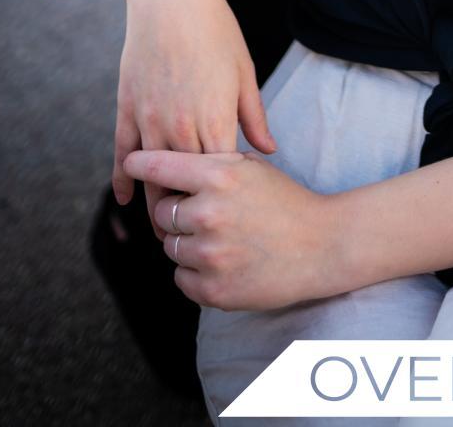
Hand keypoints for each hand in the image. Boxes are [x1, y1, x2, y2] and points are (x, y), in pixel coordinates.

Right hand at [113, 0, 275, 233]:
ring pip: (152, 177)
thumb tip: (268, 151)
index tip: (231, 218)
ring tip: (167, 226)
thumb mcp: (244, 72)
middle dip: (190, 214)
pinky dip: (124, 178)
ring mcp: (149, 120)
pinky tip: (127, 198)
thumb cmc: (215, 30)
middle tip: (196, 235)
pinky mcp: (127, 109)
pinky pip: (123, 153)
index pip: (219, 179)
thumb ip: (253, 116)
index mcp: (215, 120)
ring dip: (158, 203)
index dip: (225, 201)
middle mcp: (180, 127)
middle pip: (183, 187)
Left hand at [127, 148, 345, 311]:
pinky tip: (223, 263)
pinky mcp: (213, 290)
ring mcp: (210, 254)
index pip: (160, 167)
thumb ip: (211, 162)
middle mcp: (209, 213)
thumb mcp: (251, 167)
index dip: (140, 164)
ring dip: (187, 244)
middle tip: (205, 215)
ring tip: (221, 240)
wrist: (321, 245)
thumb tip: (168, 164)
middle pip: (162, 213)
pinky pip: (181, 278)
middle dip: (177, 213)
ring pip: (171, 247)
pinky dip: (195, 273)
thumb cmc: (285, 202)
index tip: (130, 163)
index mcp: (219, 176)